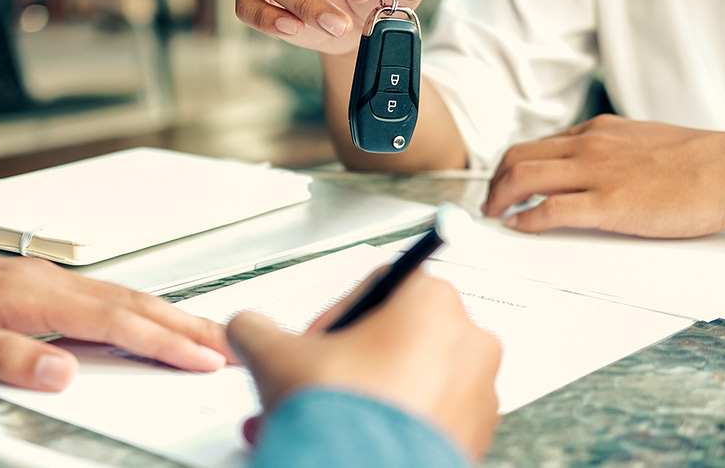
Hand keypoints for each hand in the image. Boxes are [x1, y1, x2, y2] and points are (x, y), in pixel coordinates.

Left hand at [0, 253, 233, 390]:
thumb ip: (6, 355)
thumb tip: (64, 372)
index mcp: (35, 295)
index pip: (118, 323)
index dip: (167, 342)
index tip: (205, 358)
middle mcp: (51, 282)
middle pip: (138, 303)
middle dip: (191, 324)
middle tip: (234, 341)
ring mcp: (50, 279)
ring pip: (129, 296)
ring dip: (175, 315)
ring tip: (210, 333)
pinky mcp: (44, 284)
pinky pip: (112, 295)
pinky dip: (146, 309)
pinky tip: (154, 318)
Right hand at [228, 270, 501, 460]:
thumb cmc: (341, 416)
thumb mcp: (276, 355)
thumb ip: (256, 328)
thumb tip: (247, 327)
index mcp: (433, 302)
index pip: (379, 285)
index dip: (336, 313)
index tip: (315, 343)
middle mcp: (468, 341)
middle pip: (395, 335)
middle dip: (347, 361)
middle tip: (316, 383)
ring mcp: (478, 392)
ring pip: (411, 379)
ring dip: (365, 394)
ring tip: (324, 419)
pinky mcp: (474, 436)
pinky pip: (427, 417)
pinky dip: (391, 423)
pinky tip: (352, 439)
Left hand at [483, 115, 724, 236]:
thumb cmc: (701, 161)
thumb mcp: (644, 141)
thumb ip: (612, 151)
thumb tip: (591, 167)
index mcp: (598, 131)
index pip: (538, 144)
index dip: (511, 166)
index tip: (503, 182)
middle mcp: (589, 146)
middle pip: (517, 157)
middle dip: (494, 182)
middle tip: (489, 204)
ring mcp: (596, 174)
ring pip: (523, 177)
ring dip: (499, 199)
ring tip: (494, 217)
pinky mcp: (608, 204)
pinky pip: (548, 210)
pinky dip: (524, 219)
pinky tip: (518, 227)